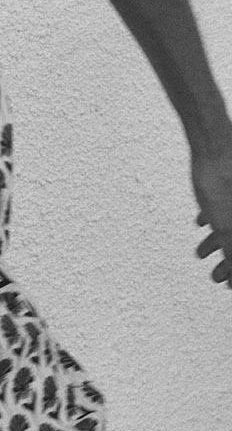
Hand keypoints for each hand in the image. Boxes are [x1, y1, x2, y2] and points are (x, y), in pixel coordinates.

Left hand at [191, 143, 231, 289]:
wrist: (215, 143)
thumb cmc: (223, 184)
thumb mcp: (227, 228)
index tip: (229, 287)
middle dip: (230, 264)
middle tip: (217, 279)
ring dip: (219, 243)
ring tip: (201, 253)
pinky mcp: (230, 183)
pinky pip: (228, 205)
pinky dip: (216, 217)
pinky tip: (201, 222)